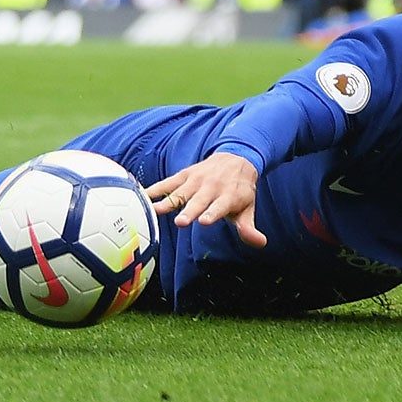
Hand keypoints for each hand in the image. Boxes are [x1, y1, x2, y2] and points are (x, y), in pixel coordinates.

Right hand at [146, 152, 267, 247]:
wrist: (236, 157)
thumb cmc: (240, 191)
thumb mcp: (247, 207)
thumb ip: (248, 227)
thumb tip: (261, 244)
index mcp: (228, 197)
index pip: (219, 207)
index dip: (212, 214)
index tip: (204, 221)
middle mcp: (211, 188)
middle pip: (198, 202)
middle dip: (189, 211)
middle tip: (180, 222)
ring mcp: (196, 181)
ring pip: (180, 193)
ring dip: (168, 201)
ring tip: (154, 211)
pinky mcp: (184, 175)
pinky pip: (167, 183)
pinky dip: (155, 189)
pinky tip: (140, 196)